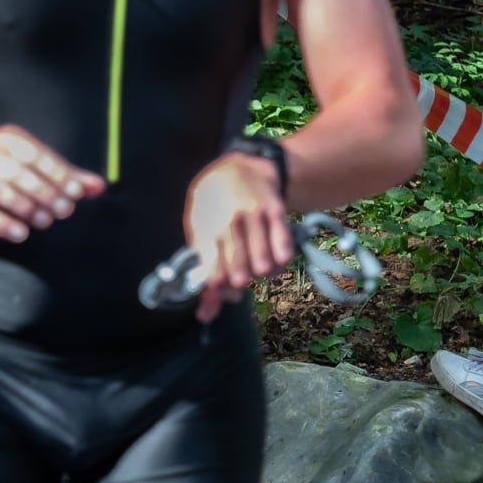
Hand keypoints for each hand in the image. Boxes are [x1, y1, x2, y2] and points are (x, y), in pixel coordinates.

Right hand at [0, 126, 102, 243]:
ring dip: (29, 211)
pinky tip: (21, 234)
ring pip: (6, 195)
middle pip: (24, 177)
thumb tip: (99, 187)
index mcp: (10, 139)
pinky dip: (4, 225)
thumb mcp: (28, 159)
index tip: (76, 192)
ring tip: (44, 221)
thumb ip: (63, 173)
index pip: (39, 157)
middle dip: (48, 196)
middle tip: (64, 211)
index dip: (59, 175)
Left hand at [184, 150, 296, 323]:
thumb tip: (204, 316)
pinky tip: (273, 259)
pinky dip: (280, 263)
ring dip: (261, 274)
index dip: (221, 291)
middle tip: (240, 277)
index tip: (224, 287)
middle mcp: (229, 223)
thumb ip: (203, 275)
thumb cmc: (212, 207)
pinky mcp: (275, 212)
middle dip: (241, 284)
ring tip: (256, 266)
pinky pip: (284, 250)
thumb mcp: (198, 234)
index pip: (215, 276)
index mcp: (205, 230)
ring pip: (264, 266)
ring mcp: (254, 216)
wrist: (237, 167)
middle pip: (241, 274)